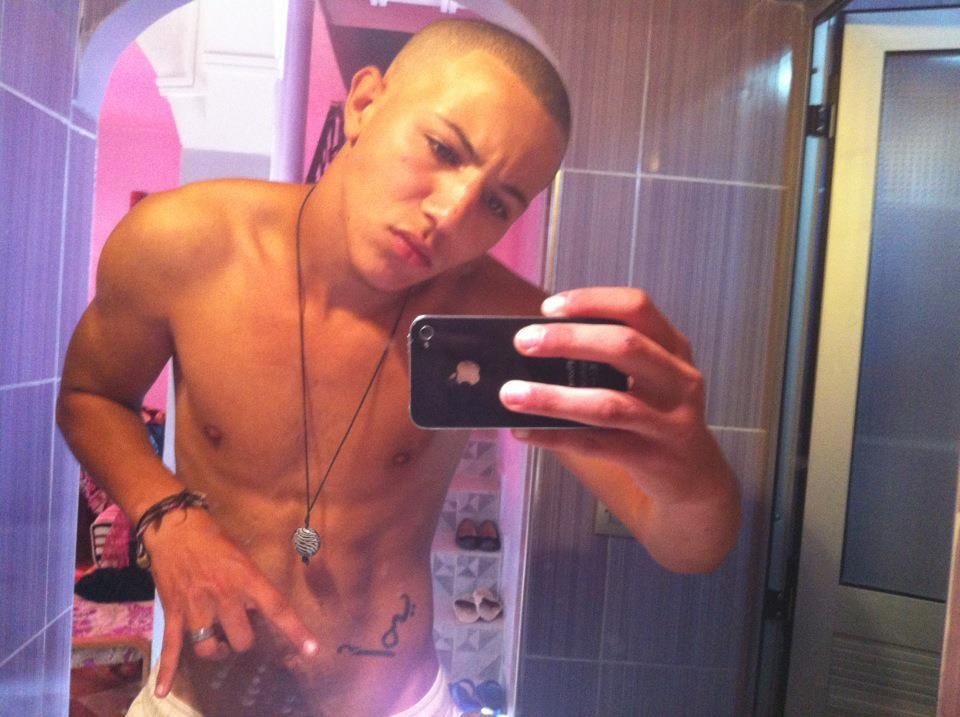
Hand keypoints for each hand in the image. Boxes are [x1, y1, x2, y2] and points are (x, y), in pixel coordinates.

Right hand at [142, 507, 318, 696]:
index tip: (312, 650)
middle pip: (242, 639)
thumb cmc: (215, 539)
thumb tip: (259, 610)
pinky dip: (167, 671)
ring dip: (216, 650)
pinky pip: (172, 647)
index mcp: (247, 579)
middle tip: (240, 628)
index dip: (295, 631)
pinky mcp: (174, 613)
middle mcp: (224, 596)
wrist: (175, 528)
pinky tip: (164, 690)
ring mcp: (197, 607)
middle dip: (243, 639)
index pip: (277, 608)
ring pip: (210, 647)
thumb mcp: (242, 557)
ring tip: (218, 644)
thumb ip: (252, 584)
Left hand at [499, 287, 739, 569]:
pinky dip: (555, 437)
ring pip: (608, 404)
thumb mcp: (647, 378)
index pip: (637, 308)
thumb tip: (534, 345)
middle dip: (569, 340)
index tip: (549, 307)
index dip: (593, 301)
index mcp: (673, 347)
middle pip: (625, 346)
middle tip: (523, 342)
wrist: (693, 477)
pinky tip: (524, 431)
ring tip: (510, 395)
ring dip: (553, 397)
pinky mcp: (654, 458)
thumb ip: (606, 358)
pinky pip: (596, 445)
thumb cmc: (653, 415)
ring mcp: (670, 421)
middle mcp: (678, 379)